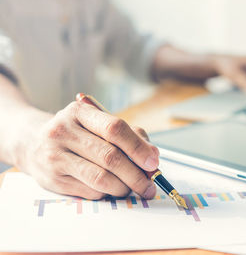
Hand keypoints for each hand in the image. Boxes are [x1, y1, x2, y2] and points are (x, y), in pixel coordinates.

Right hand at [19, 102, 158, 199]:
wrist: (31, 142)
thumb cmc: (75, 133)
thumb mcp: (97, 123)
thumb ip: (129, 135)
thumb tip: (153, 155)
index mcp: (80, 112)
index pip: (115, 128)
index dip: (138, 147)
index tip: (153, 162)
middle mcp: (64, 132)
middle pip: (110, 157)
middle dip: (136, 175)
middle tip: (149, 185)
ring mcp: (55, 156)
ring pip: (101, 178)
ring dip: (123, 188)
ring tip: (132, 188)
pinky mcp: (52, 179)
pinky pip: (90, 191)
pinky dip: (107, 193)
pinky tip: (111, 189)